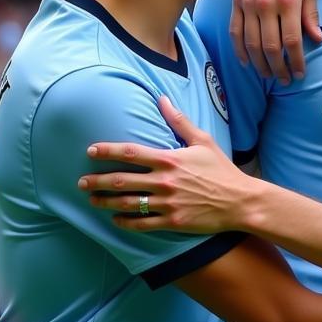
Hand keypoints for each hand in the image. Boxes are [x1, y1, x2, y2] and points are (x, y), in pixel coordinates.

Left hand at [80, 97, 257, 232]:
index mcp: (170, 159)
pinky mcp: (172, 221)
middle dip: (98, 181)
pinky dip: (125, 222)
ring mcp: (167, 203)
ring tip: (92, 200)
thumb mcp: (203, 141)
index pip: (130, 153)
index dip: (107, 151)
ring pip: (128, 203)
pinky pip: (142, 223)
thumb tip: (162, 98)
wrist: (241, 201)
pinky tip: (115, 220)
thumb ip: (179, 121)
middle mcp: (165, 181)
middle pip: (122, 180)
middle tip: (81, 182)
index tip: (90, 152)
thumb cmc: (222, 170)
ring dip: (106, 202)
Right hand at [229, 0, 321, 83]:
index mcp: (288, 1)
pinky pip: (235, 31)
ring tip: (268, 75)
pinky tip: (246, 62)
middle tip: (284, 80)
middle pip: (270, 47)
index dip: (296, 62)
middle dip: (278, 68)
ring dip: (259, 64)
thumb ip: (311, 15)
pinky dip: (239, 49)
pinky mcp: (236, 0)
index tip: (300, 73)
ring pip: (251, 43)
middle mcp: (266, 4)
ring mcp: (248, 3)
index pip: (292, 41)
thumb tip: (317, 40)